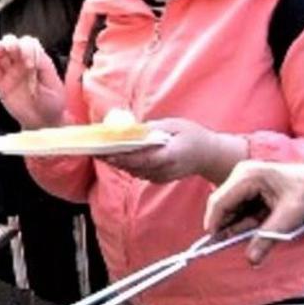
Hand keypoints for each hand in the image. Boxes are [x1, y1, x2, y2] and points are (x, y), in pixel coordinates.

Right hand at [0, 35, 64, 128]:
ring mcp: (9, 71)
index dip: (27, 49)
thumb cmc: (51, 104)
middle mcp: (22, 62)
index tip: (29, 64)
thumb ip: (42, 71)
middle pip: (13, 43)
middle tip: (12, 50)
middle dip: (11, 43)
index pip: (29, 44)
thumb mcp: (53, 86)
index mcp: (37, 60)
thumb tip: (31, 60)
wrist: (43, 122)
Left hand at [101, 118, 245, 184]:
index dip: (122, 156)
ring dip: (116, 161)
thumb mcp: (176, 125)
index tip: (105, 151)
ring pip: (133, 171)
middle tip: (93, 149)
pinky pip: (138, 172)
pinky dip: (126, 164)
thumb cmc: (194, 136)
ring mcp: (160, 177)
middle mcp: (164, 170)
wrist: (210, 156)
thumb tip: (131, 129)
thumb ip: (153, 128)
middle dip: (112, 158)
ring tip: (98, 151)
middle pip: (132, 166)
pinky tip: (114, 155)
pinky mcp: (157, 179)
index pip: (141, 159)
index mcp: (170, 156)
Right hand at [205, 160, 303, 264]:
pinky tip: (263, 223)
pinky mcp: (249, 187)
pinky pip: (241, 208)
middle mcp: (241, 174)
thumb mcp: (290, 217)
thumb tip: (251, 261)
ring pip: (232, 209)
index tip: (213, 246)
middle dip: (230, 227)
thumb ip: (267, 238)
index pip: (220, 202)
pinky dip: (249, 220)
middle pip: (223, 206)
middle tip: (239, 244)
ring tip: (263, 228)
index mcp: (248, 176)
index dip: (214, 224)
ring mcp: (244, 180)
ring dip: (243, 225)